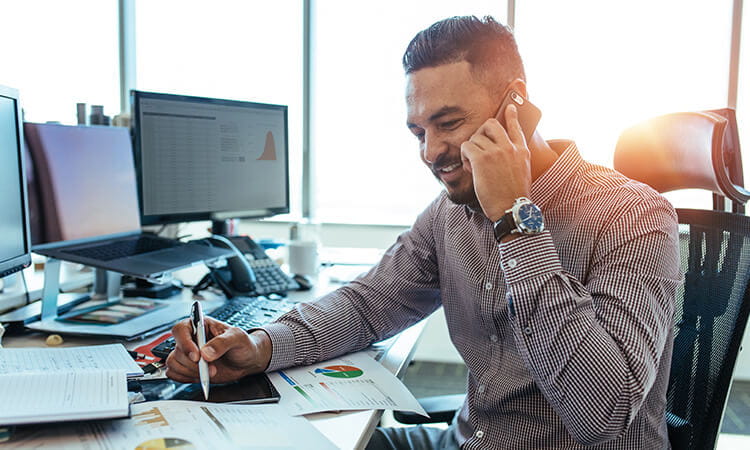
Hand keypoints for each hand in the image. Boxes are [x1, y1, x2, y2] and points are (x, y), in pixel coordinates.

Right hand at [165, 316, 271, 383]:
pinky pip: (174, 373)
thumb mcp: (238, 338)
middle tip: (211, 368)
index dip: (185, 343)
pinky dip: (186, 378)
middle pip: (177, 350)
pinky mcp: (187, 367)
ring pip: (173, 363)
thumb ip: (222, 342)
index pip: (180, 330)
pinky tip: (201, 377)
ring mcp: (188, 354)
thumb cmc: (243, 344)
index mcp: (200, 325)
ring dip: (191, 372)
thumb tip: (205, 353)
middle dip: (194, 364)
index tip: (197, 356)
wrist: (246, 361)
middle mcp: (191, 339)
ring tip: (210, 372)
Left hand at [460, 104, 531, 220]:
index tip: (510, 107)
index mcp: (521, 151)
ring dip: (470, 150)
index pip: (516, 127)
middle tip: (478, 146)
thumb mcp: (522, 172)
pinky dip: (464, 156)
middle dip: (481, 132)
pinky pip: (466, 146)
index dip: (512, 116)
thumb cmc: (514, 196)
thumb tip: (503, 152)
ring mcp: (495, 152)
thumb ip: (515, 158)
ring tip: (473, 165)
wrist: (511, 208)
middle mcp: (509, 147)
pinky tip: (470, 167)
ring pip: (475, 137)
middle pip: (491, 124)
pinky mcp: (481, 159)